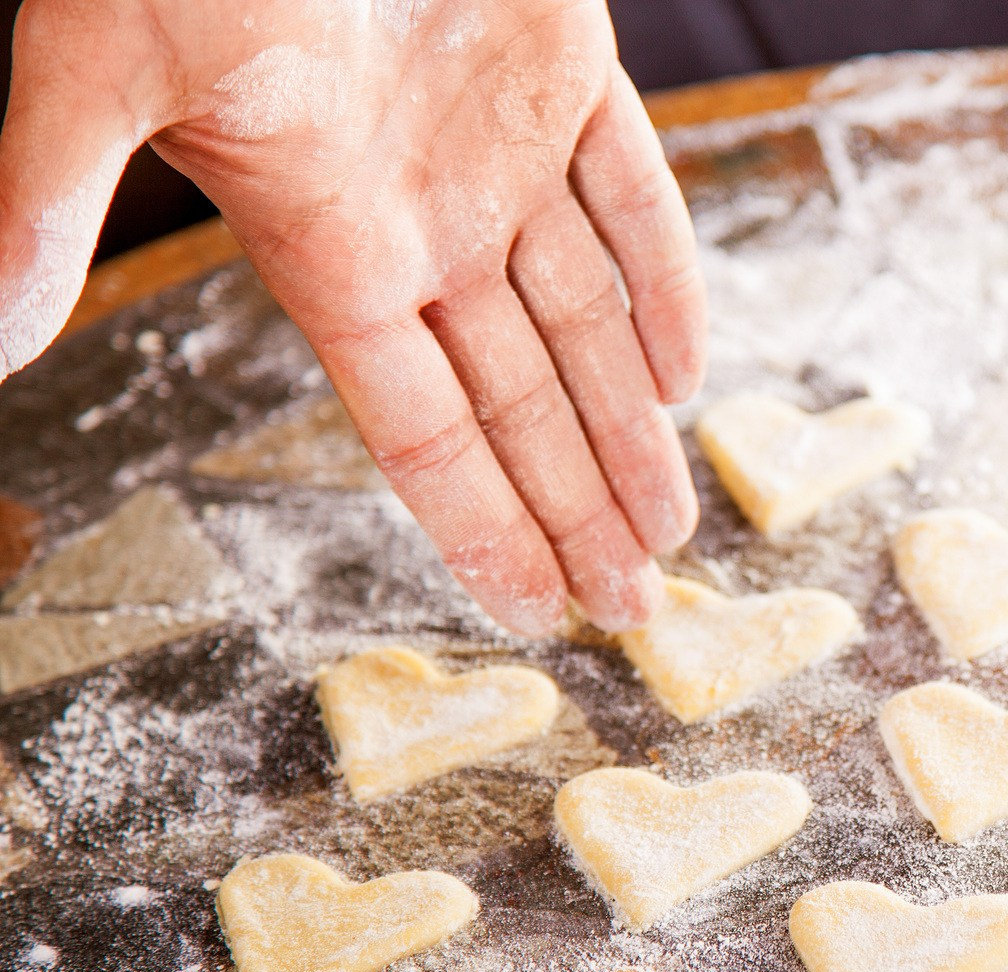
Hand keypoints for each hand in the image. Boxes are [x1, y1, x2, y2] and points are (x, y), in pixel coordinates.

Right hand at [0, 0, 706, 634]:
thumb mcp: (98, 67)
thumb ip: (50, 204)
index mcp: (330, 244)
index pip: (420, 427)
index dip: (481, 521)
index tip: (534, 609)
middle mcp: (425, 219)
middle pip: (520, 400)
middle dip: (576, 505)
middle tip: (635, 604)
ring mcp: (499, 151)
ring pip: (587, 321)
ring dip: (629, 424)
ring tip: (670, 525)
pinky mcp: (560, 68)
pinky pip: (635, 197)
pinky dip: (667, 277)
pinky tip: (685, 371)